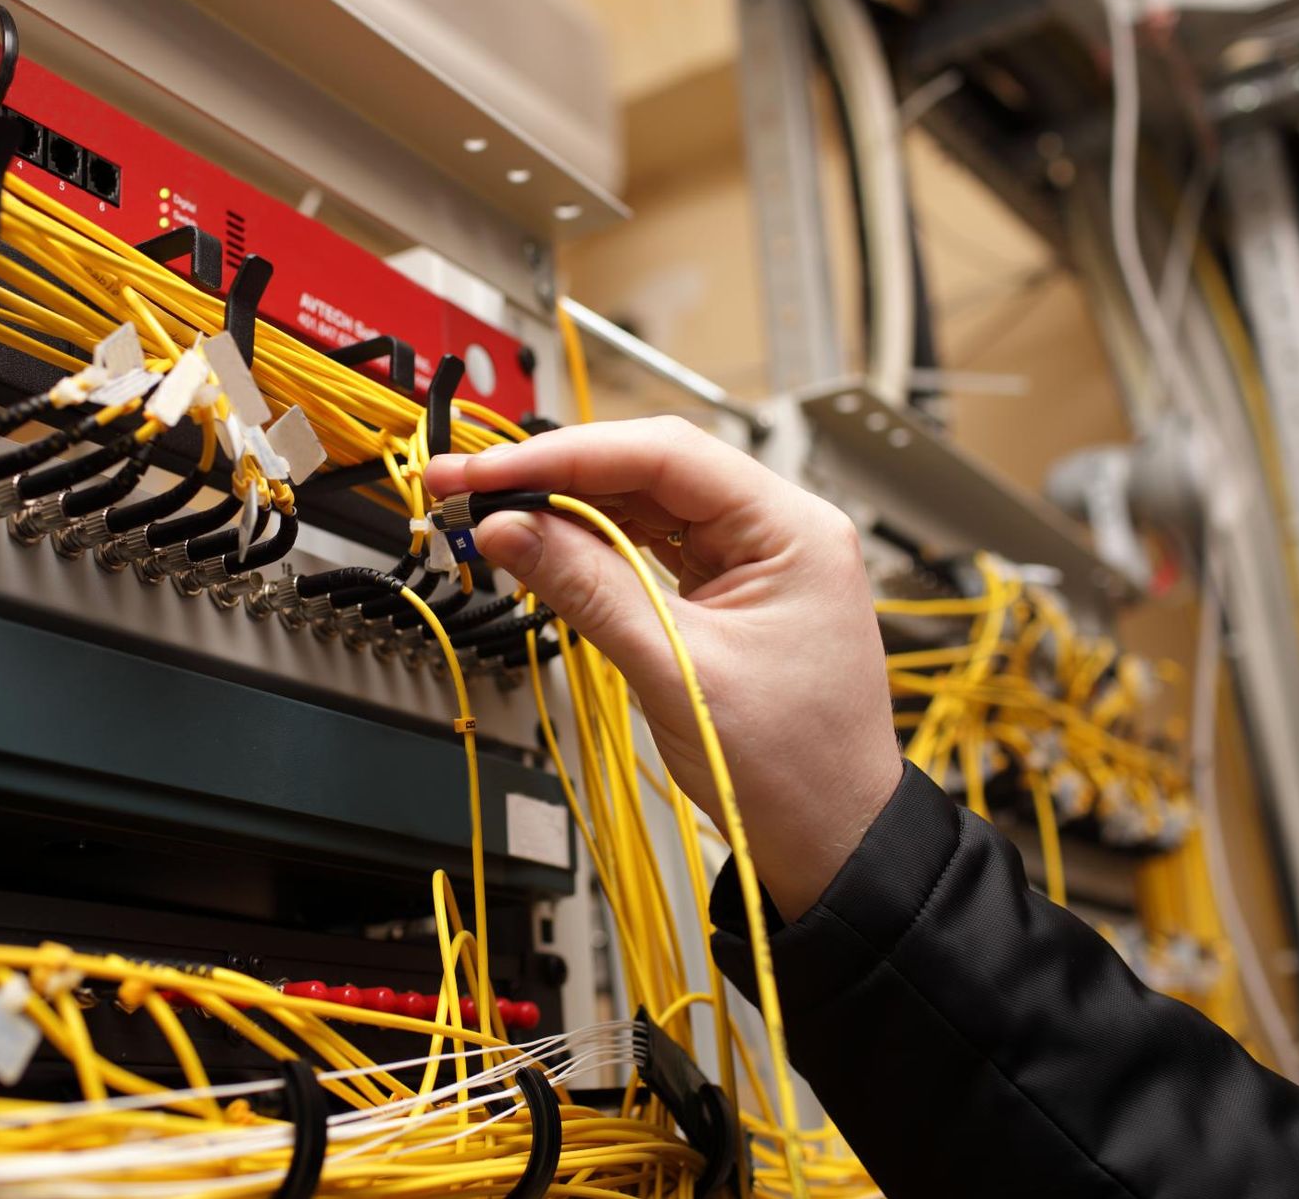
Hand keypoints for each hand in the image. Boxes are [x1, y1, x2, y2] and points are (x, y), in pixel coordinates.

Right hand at [425, 417, 901, 918]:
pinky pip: (652, 546)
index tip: (490, 472)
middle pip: (649, 469)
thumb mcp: (675, 670)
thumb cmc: (791, 770)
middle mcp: (779, 529)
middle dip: (555, 476)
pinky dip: (594, 545)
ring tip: (491, 516)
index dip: (565, 455)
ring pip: (645, 505)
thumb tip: (508, 529)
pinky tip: (545, 547)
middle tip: (467, 488)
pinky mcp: (731, 592)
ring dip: (567, 508)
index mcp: (793, 528)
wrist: (832, 844)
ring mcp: (755, 559)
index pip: (664, 453)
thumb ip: (588, 588)